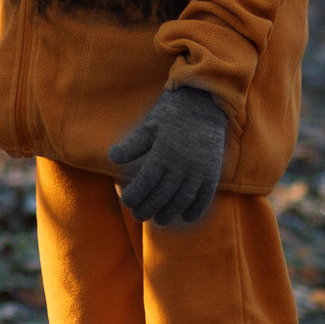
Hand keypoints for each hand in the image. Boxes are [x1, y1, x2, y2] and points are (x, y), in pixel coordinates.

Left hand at [110, 87, 227, 227]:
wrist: (204, 104)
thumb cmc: (171, 116)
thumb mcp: (148, 127)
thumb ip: (131, 145)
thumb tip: (112, 158)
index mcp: (163, 153)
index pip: (145, 183)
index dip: (134, 196)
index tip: (127, 201)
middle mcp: (181, 165)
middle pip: (162, 196)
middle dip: (148, 209)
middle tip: (139, 215)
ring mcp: (199, 170)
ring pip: (182, 200)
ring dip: (169, 213)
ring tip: (159, 219)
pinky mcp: (212, 172)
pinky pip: (204, 197)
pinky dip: (195, 210)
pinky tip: (185, 216)